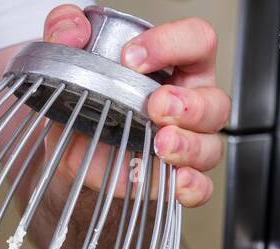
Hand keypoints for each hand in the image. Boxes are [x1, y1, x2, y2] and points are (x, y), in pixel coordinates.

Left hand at [43, 3, 227, 206]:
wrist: (70, 152)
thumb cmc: (86, 101)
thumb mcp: (70, 60)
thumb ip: (65, 30)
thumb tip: (70, 31)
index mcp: (177, 64)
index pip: (197, 40)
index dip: (173, 43)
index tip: (133, 57)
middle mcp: (190, 102)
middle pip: (214, 100)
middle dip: (188, 103)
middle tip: (155, 104)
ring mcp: (187, 142)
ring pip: (211, 144)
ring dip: (189, 144)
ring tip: (161, 143)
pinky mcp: (173, 178)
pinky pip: (200, 187)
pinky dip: (192, 186)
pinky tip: (177, 181)